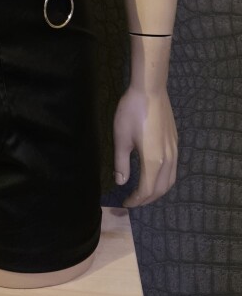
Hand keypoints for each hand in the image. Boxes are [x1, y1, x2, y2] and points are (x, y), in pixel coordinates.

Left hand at [113, 85, 177, 206]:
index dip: (136, 200)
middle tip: (132, 202)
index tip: (125, 203)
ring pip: (170, 180)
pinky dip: (164, 180)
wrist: (150, 91)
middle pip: (161, 189)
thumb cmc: (131, 113)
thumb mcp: (121, 139)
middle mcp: (168, 159)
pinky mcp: (175, 143)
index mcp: (153, 161)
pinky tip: (153, 176)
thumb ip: (121, 163)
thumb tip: (121, 182)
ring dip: (157, 191)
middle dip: (147, 199)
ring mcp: (174, 151)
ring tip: (143, 193)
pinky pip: (173, 169)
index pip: (147, 190)